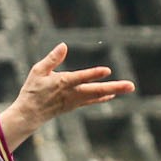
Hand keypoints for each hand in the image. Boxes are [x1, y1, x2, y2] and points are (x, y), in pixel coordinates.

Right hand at [0, 44, 134, 149]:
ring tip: (129, 87)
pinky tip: (112, 94)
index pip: (81, 78)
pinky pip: (92, 100)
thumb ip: (52, 59)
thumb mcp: (38, 71)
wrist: (29, 115)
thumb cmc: (32, 90)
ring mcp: (75, 101)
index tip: (107, 71)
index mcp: (62, 83)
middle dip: (115, 87)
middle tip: (131, 86)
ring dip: (114, 91)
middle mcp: (72, 94)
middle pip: (97, 90)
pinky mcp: (74, 105)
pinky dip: (103, 97)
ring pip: (97, 96)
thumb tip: (64, 45)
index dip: (94, 74)